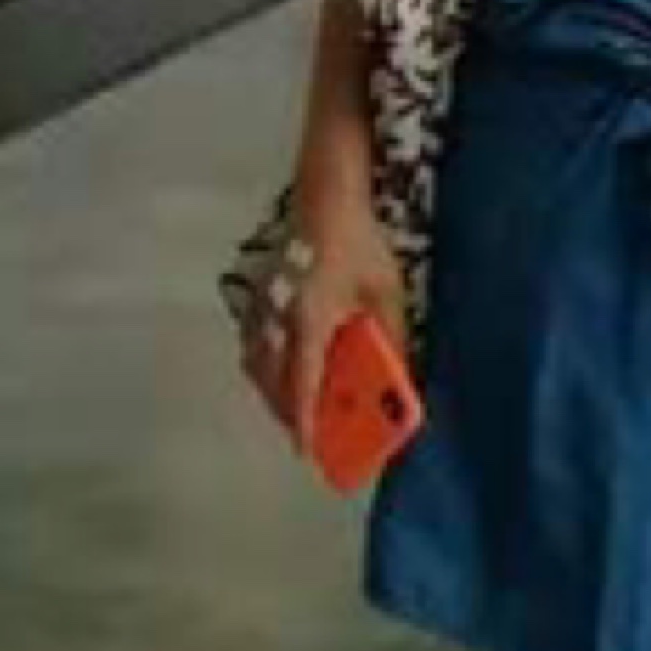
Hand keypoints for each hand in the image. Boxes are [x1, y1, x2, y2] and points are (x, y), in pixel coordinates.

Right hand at [243, 198, 407, 454]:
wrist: (324, 198)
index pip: (303, 383)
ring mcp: (261, 308)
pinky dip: (264, 369)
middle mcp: (277, 319)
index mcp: (309, 319)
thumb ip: (391, 336)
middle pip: (273, 383)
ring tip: (298, 412)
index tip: (306, 452)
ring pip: (257, 367)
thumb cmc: (360, 244)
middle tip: (309, 438)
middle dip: (288, 415)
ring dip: (275, 393)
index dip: (304, 421)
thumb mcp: (385, 291)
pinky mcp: (256, 298)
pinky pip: (252, 348)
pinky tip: (283, 373)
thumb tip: (398, 377)